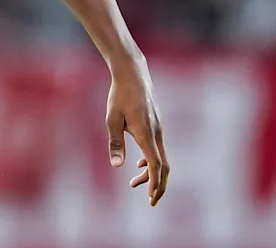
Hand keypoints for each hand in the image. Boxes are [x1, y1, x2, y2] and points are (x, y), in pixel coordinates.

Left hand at [106, 58, 169, 205]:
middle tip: (150, 201)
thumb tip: (117, 166)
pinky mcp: (156, 125)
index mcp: (146, 134)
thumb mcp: (111, 119)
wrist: (133, 74)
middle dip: (158, 185)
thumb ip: (115, 143)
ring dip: (152, 173)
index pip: (156, 165)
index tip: (152, 198)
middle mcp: (156, 133)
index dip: (155, 183)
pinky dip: (152, 161)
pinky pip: (158, 148)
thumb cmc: (119, 95)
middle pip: (163, 166)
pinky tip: (139, 165)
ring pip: (161, 157)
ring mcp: (158, 129)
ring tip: (135, 183)